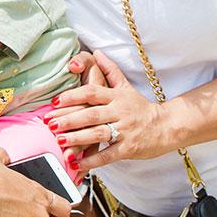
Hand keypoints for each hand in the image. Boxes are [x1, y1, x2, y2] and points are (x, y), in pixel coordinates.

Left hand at [44, 51, 173, 172]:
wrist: (167, 126)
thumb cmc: (141, 108)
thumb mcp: (126, 87)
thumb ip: (110, 70)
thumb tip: (97, 52)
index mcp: (116, 96)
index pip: (91, 92)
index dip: (72, 96)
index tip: (54, 101)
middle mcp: (120, 112)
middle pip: (91, 114)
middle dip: (68, 119)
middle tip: (50, 123)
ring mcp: (125, 130)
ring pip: (98, 133)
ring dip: (77, 138)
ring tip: (59, 142)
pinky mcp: (129, 148)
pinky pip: (108, 154)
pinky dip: (92, 160)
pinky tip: (77, 163)